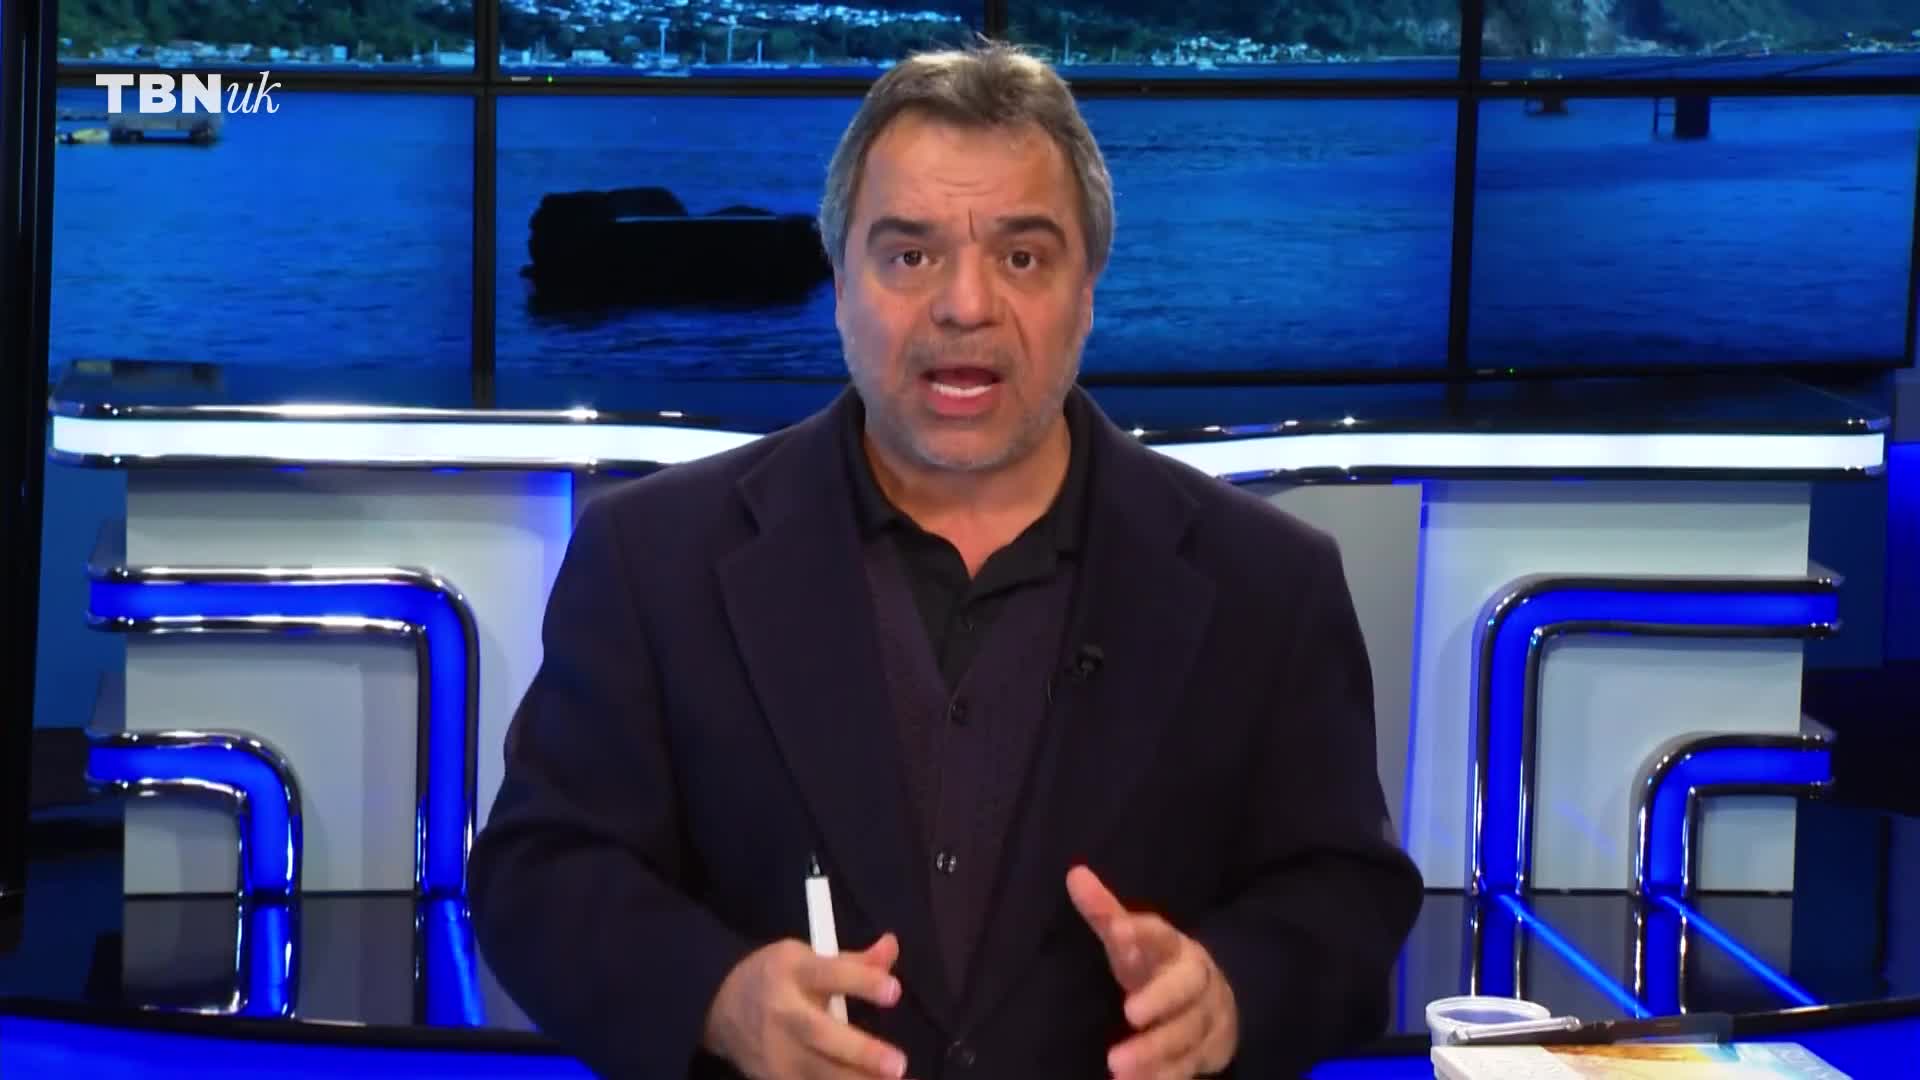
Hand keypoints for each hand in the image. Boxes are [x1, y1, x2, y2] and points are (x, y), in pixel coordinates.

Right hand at [701, 932, 910, 1078]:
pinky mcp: (775, 1079)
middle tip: (898, 1064)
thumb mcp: (807, 958)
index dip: (861, 982)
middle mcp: (783, 1014)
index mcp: (792, 972)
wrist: (719, 1008)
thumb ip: (854, 961)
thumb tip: (893, 946)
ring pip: (817, 1073)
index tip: (894, 991)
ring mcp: (776, 1053)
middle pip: (819, 1034)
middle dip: (859, 1052)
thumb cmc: (774, 977)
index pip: (828, 975)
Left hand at [1067, 867, 1237, 1079]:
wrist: (1216, 1001)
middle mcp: (1196, 981)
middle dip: (1159, 1000)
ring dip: (1155, 1051)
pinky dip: (1163, 1078)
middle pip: (1184, 989)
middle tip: (1128, 1013)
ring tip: (1117, 1066)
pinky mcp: (1206, 1053)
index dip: (1142, 932)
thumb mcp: (1133, 940)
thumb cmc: (1158, 967)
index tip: (1119, 931)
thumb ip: (1105, 912)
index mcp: (1175, 948)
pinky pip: (1188, 1068)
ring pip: (1186, 1034)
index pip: (1161, 934)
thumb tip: (1074, 873)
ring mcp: (1205, 1019)